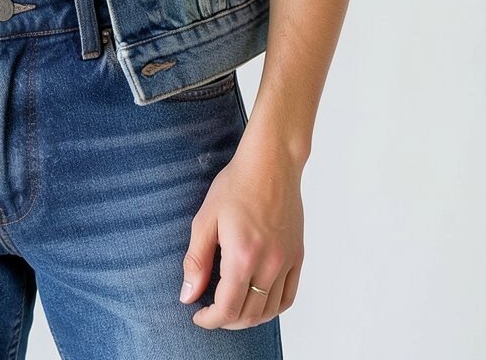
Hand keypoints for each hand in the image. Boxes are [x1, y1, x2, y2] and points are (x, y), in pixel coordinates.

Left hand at [180, 134, 304, 328]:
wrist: (270, 164)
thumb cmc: (235, 186)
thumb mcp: (205, 219)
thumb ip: (196, 260)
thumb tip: (188, 295)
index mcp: (243, 255)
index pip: (228, 308)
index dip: (210, 320)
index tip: (197, 315)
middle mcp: (269, 263)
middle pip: (249, 315)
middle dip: (226, 321)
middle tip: (210, 310)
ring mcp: (287, 261)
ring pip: (269, 311)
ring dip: (248, 318)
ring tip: (230, 307)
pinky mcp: (297, 256)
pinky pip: (288, 297)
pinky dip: (271, 308)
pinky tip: (256, 300)